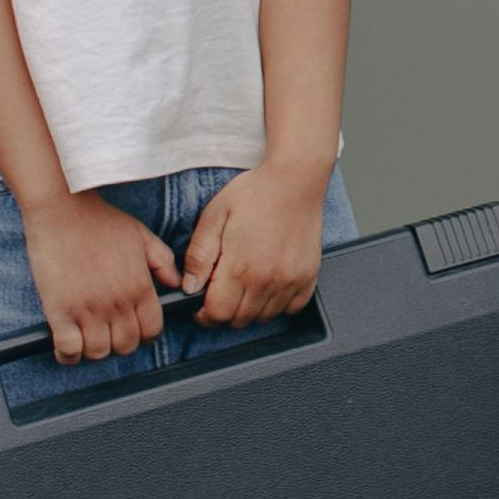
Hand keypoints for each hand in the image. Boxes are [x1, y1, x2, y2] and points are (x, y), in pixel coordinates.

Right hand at [18, 188, 181, 364]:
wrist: (63, 206)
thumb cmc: (99, 219)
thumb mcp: (141, 235)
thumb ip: (162, 262)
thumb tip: (177, 284)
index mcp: (140, 285)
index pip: (152, 331)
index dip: (143, 335)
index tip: (131, 329)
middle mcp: (118, 301)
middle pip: (126, 347)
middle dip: (118, 344)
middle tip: (106, 332)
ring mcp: (88, 308)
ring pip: (98, 353)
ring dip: (92, 349)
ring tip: (85, 335)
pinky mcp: (60, 310)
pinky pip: (68, 351)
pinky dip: (67, 354)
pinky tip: (66, 343)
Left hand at [181, 157, 330, 327]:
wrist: (296, 178)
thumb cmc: (254, 192)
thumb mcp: (214, 216)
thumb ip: (198, 255)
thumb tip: (190, 287)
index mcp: (241, 267)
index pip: (217, 314)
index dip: (204, 312)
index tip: (202, 304)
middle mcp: (268, 280)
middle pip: (239, 320)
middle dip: (225, 311)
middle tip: (222, 288)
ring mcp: (291, 281)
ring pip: (264, 317)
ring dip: (250, 308)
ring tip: (245, 282)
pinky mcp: (308, 277)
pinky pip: (291, 308)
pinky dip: (278, 303)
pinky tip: (269, 283)